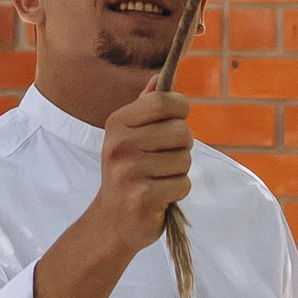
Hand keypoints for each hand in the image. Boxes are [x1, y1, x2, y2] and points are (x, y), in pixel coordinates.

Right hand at [89, 83, 195, 260]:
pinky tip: (160, 194)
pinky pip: (183, 184)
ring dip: (179, 171)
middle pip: (181, 131)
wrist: (112, 220)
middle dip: (182, 145)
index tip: (176, 119)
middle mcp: (120, 145)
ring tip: (159, 177)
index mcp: (117, 123)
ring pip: (185, 159)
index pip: (163, 101)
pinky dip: (178, 191)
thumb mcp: (128, 135)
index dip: (180, 109)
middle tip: (165, 157)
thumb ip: (146, 106)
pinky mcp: (143, 197)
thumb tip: (160, 77)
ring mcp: (130, 172)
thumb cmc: (127, 172)